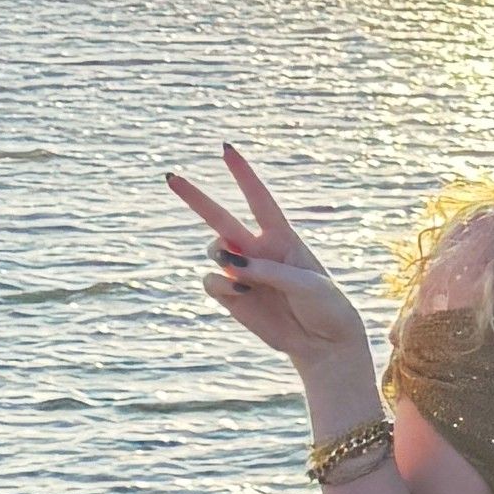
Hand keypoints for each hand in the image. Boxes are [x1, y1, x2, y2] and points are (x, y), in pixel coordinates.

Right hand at [169, 149, 374, 378]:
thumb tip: (227, 264)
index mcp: (283, 237)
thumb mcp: (307, 285)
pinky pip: (210, 280)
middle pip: (220, 217)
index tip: (225, 149)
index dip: (242, 174)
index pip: (259, 199)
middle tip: (169, 176)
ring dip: (218, 254)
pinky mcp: (230, 296)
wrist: (323, 344)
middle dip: (195, 197)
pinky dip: (221, 284)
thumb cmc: (325, 306)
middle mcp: (257, 250)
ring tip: (241, 273)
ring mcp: (241, 272)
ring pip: (212, 248)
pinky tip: (242, 294)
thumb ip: (268, 270)